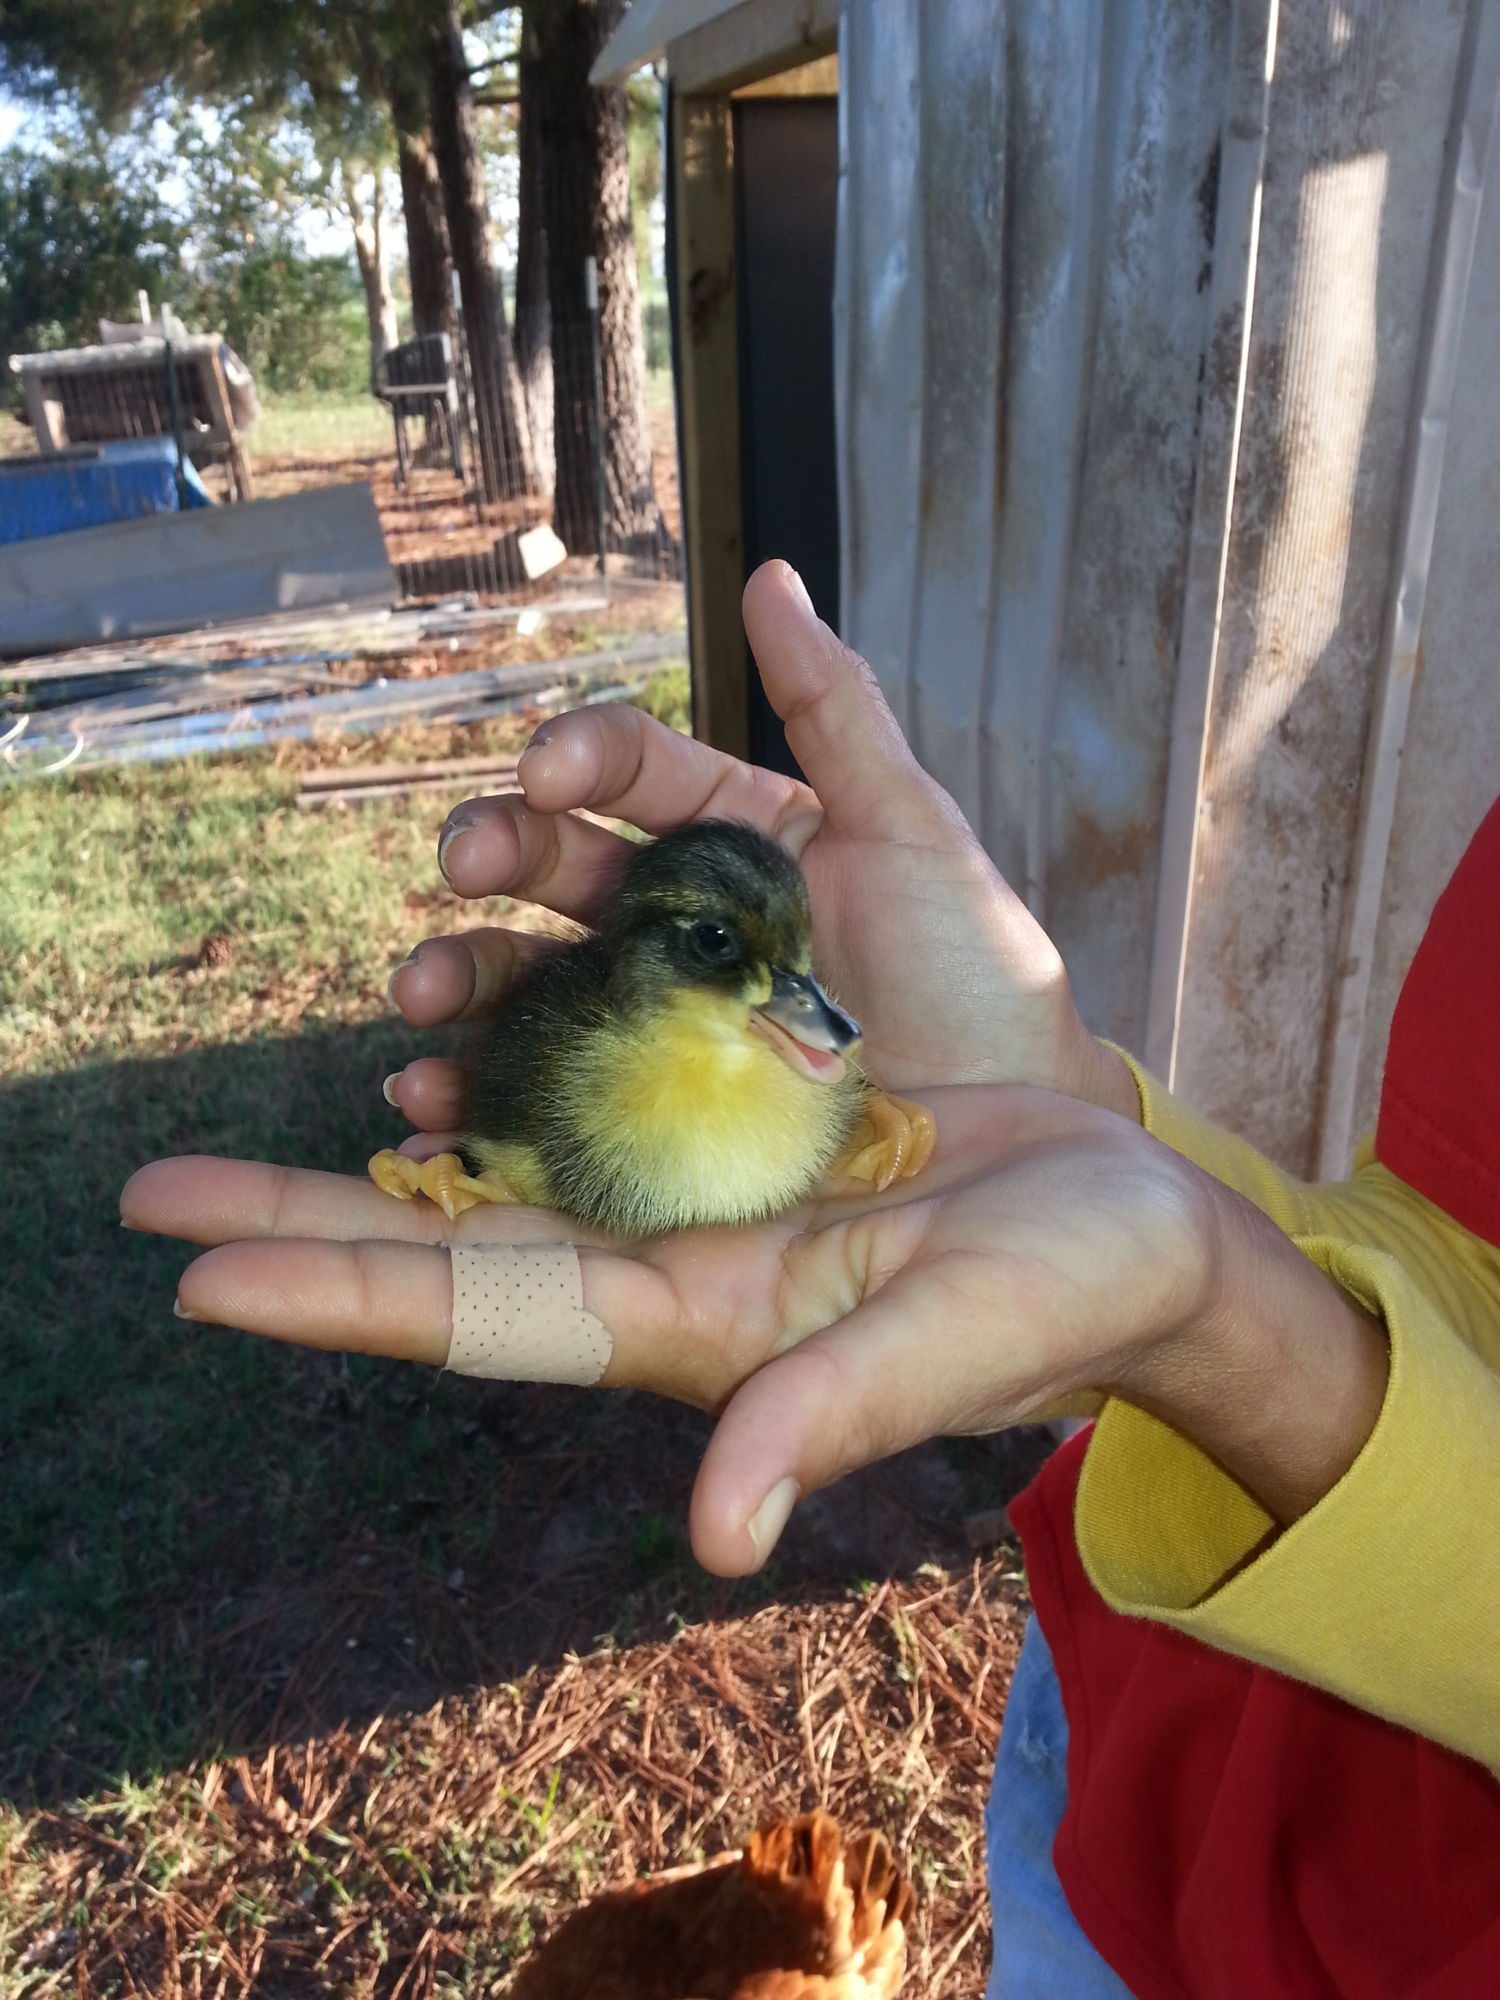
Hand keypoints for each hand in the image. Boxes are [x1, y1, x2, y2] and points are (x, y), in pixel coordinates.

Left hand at [122, 1090, 1385, 1575]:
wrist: (1122, 1231)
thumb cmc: (1059, 1298)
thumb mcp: (951, 1343)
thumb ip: (827, 1420)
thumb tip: (713, 1534)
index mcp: (692, 1328)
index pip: (484, 1312)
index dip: (344, 1294)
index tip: (199, 1274)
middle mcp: (663, 1272)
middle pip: (449, 1247)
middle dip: (302, 1228)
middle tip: (153, 1201)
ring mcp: (691, 1205)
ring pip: (498, 1167)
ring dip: (371, 1156)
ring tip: (249, 1141)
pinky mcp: (731, 1136)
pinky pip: (585, 1101)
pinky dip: (496, 1077)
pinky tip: (427, 1054)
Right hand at [384, 561, 1136, 1147]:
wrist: (1010, 1130)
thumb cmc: (975, 976)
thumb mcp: (912, 830)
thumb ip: (835, 707)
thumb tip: (770, 570)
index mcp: (730, 842)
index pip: (629, 772)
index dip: (579, 759)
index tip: (546, 773)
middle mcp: (676, 923)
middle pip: (554, 866)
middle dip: (493, 852)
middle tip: (459, 865)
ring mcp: (653, 1022)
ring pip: (528, 978)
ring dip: (458, 973)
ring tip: (418, 996)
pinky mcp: (642, 1112)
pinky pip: (541, 1095)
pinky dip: (472, 1098)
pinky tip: (427, 1103)